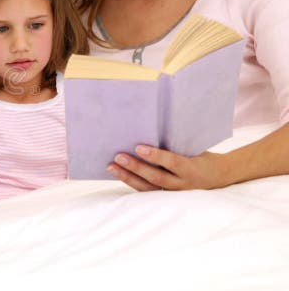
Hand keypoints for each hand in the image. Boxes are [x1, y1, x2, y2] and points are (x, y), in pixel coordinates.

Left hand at [107, 144, 227, 190]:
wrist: (219, 176)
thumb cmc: (201, 157)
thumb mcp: (193, 150)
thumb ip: (175, 147)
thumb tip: (149, 133)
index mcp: (191, 169)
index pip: (172, 162)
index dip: (155, 155)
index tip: (138, 147)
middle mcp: (182, 184)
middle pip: (156, 177)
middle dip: (135, 167)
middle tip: (118, 156)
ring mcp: (174, 193)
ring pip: (148, 187)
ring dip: (127, 177)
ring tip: (111, 166)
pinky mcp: (166, 197)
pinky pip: (146, 191)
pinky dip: (131, 182)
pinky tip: (118, 174)